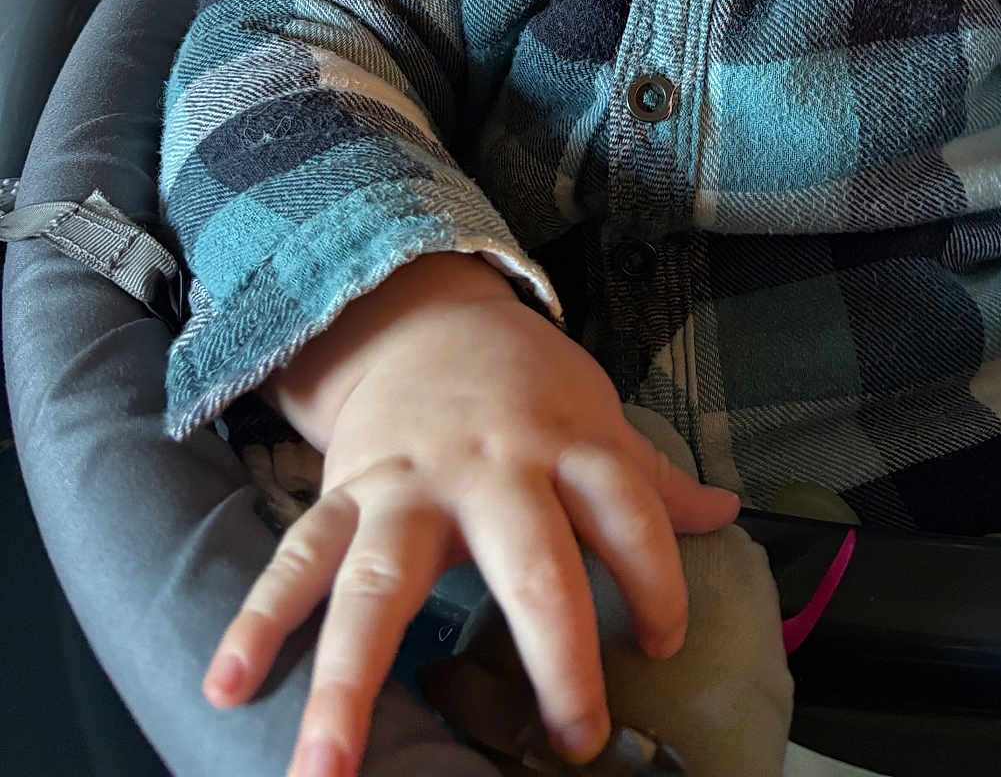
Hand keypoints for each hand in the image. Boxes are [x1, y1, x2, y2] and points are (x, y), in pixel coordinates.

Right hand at [201, 253, 739, 776]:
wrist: (421, 315)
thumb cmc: (523, 384)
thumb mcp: (595, 415)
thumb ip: (651, 480)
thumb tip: (727, 515)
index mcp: (568, 446)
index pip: (631, 512)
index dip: (658, 578)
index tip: (662, 644)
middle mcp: (493, 470)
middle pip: (532, 562)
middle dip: (555, 653)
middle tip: (574, 741)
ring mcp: (410, 487)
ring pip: (384, 582)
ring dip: (350, 679)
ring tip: (325, 770)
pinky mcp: (345, 494)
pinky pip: (298, 559)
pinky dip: (260, 620)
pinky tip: (228, 685)